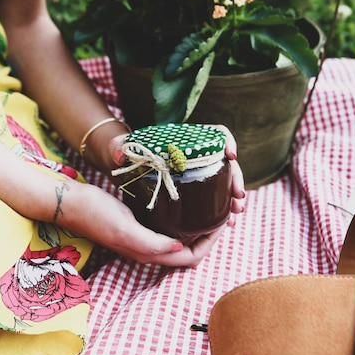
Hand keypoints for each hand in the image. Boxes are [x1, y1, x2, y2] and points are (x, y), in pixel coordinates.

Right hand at [56, 181, 223, 266]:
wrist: (70, 202)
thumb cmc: (95, 213)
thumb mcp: (124, 227)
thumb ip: (150, 242)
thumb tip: (178, 247)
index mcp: (149, 253)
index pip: (191, 258)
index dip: (210, 244)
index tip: (221, 222)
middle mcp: (149, 249)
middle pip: (190, 251)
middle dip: (209, 237)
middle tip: (222, 214)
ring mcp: (144, 238)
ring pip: (181, 240)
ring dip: (198, 229)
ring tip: (211, 209)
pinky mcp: (140, 225)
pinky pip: (170, 228)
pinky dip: (184, 220)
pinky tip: (188, 204)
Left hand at [107, 124, 245, 218]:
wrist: (116, 163)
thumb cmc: (119, 151)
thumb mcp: (117, 147)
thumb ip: (117, 147)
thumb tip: (120, 154)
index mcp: (183, 138)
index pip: (216, 132)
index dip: (227, 141)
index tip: (231, 156)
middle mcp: (194, 152)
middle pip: (225, 162)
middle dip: (236, 179)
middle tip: (238, 197)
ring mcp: (194, 170)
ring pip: (223, 180)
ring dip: (232, 196)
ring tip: (235, 212)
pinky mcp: (190, 186)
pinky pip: (213, 195)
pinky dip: (221, 208)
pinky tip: (225, 222)